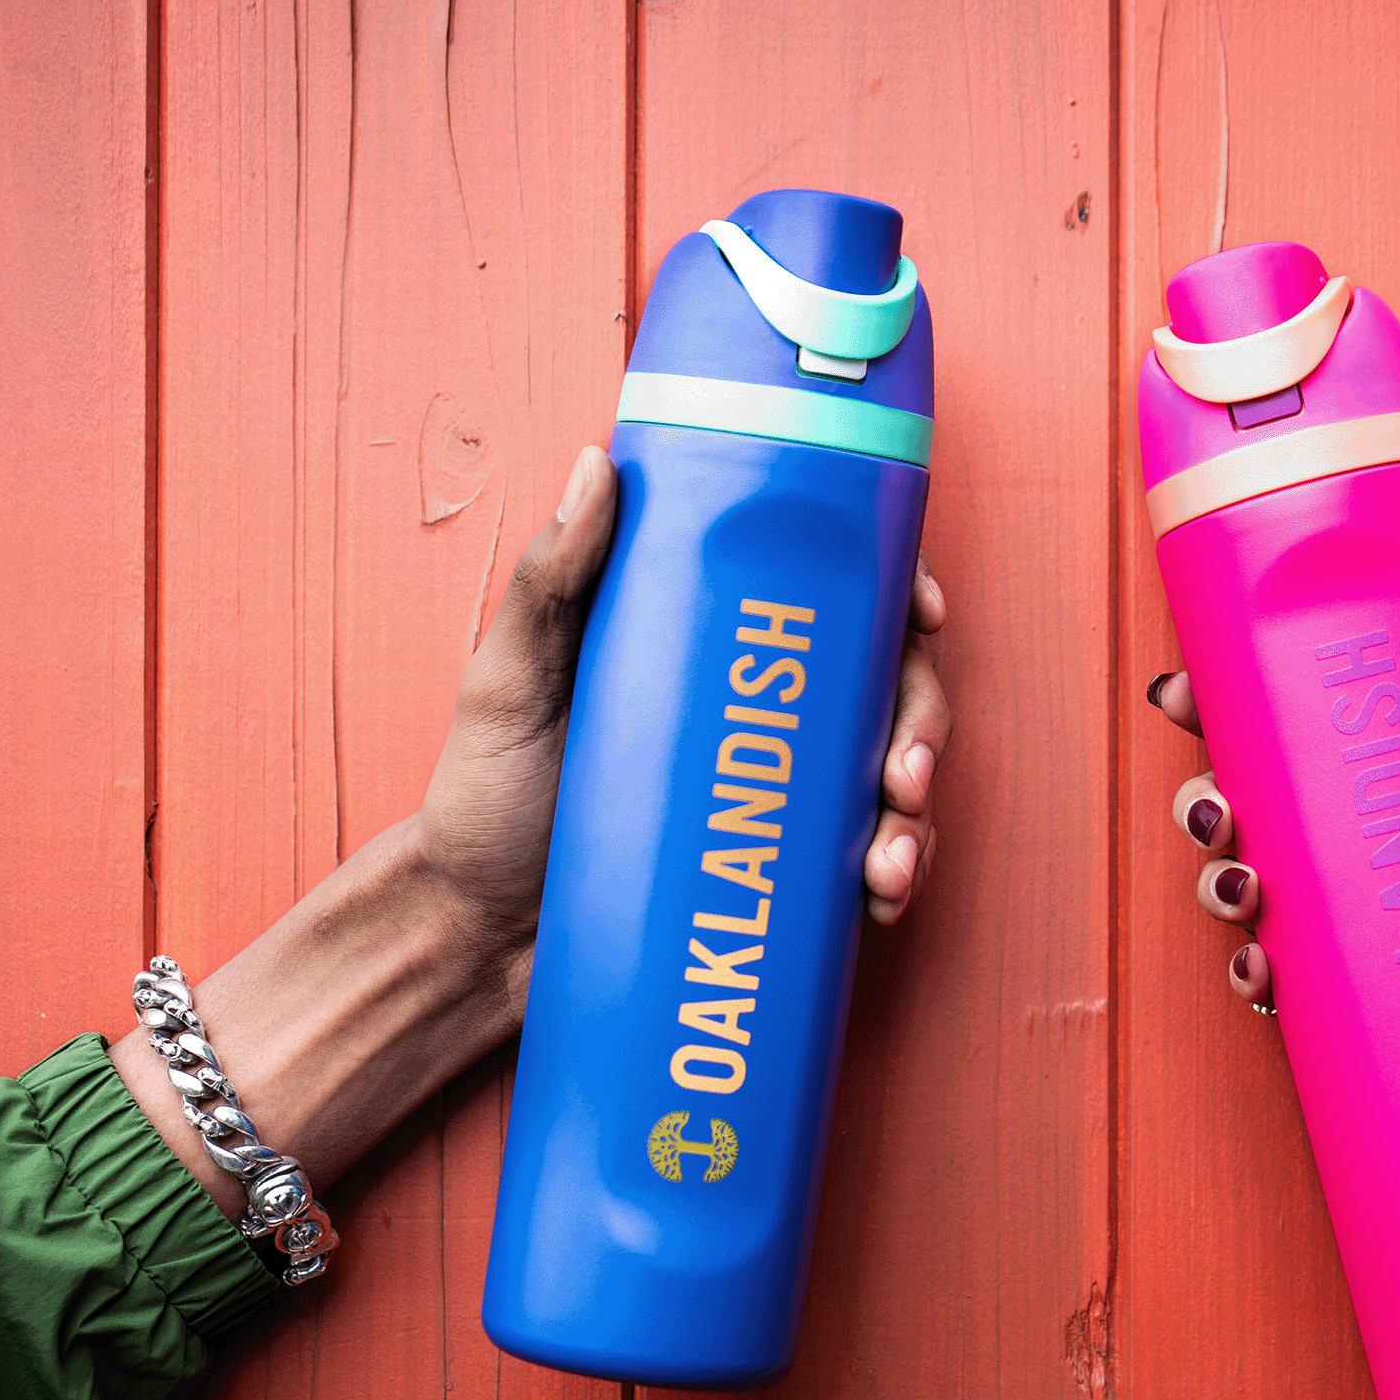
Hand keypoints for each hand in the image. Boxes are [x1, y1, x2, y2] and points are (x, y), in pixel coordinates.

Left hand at [116, 447, 955, 1219]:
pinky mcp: (781, 866)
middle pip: (884, 683)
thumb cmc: (484, 800)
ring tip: (888, 854)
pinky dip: (896, 872)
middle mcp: (760, 704)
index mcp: (711, 638)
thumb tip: (598, 463)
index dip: (895, 589)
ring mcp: (776, 787)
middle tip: (905, 765)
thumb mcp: (510, 679)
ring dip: (916, 809)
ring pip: (892, 773)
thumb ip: (551, 578)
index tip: (921, 609)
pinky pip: (868, 858)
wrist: (477, 936)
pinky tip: (881, 892)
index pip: (828, 590)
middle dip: (922, 717)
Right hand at [1147, 591, 1399, 1071]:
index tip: (1183, 691)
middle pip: (1221, 800)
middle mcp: (1324, 835)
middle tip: (1223, 810)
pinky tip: (1265, 968)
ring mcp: (1324, 906)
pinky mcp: (1335, 976)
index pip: (1262, 725)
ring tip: (1245, 887)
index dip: (1205, 702)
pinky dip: (1250, 970)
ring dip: (1214, 883)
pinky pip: (1266, 972)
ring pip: (1226, 883)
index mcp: (1354, 770)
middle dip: (1197, 802)